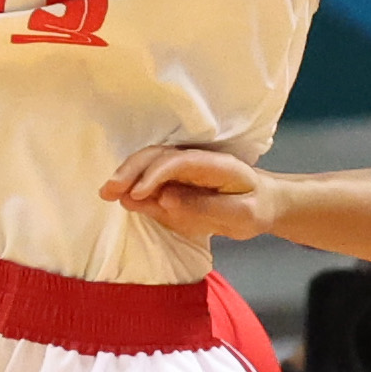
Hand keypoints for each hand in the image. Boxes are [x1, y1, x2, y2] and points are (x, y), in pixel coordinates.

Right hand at [103, 142, 274, 240]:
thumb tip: (166, 199)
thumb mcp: (242, 215)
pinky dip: (135, 190)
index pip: (178, 161)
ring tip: (106, 194)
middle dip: (130, 172)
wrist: (264, 204)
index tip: (136, 194)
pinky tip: (122, 200)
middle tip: (108, 191)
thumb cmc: (255, 208)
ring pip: (149, 165)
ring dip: (126, 178)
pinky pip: (152, 184)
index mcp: (215, 164)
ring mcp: (184, 170)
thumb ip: (206, 207)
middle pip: (157, 156)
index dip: (154, 175)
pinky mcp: (176, 183)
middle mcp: (195, 161)